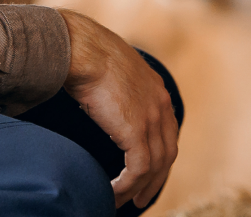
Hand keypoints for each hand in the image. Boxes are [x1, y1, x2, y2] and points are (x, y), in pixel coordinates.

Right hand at [58, 9, 178, 208]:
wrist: (82, 49)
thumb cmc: (86, 52)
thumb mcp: (110, 68)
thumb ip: (113, 83)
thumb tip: (95, 90)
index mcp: (156, 89)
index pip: (167, 129)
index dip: (159, 153)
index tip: (148, 170)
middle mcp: (160, 104)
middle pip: (167, 152)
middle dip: (156, 178)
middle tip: (142, 197)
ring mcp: (151, 119)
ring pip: (154, 166)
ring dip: (140, 188)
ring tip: (124, 202)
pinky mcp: (136, 132)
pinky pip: (138, 170)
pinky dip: (127, 186)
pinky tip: (113, 193)